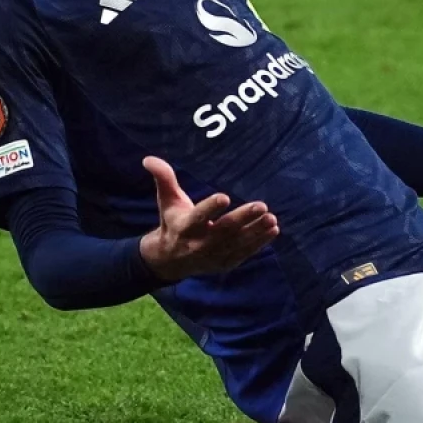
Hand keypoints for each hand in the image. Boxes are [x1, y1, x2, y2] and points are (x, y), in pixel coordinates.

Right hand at [138, 157, 279, 280]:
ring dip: (256, 231)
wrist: (171, 260)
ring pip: (238, 243)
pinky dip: (259, 243)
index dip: (210, 208)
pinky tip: (273, 230)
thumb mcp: (167, 200)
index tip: (225, 196)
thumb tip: (149, 158)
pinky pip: (245, 253)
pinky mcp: (225, 263)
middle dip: (243, 218)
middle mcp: (199, 243)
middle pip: (224, 230)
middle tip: (261, 206)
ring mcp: (214, 255)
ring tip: (271, 218)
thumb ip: (163, 179)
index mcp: (184, 226)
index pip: (198, 216)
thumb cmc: (172, 222)